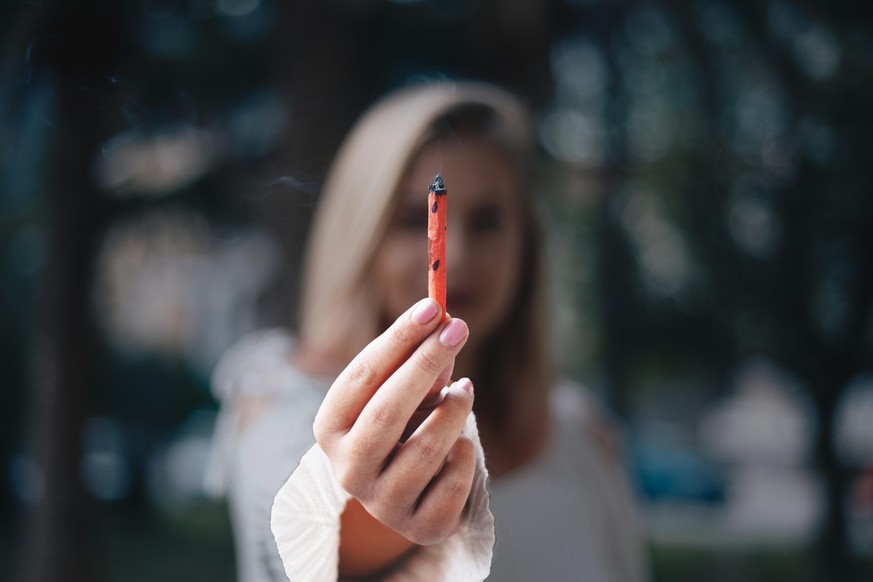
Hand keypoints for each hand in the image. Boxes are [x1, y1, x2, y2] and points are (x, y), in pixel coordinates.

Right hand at [313, 298, 476, 545]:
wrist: (406, 495)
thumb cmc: (401, 427)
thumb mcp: (402, 392)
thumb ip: (419, 361)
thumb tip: (445, 322)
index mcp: (331, 428)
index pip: (362, 376)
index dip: (398, 339)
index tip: (432, 306)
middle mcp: (347, 469)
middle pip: (387, 411)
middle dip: (426, 363)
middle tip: (458, 327)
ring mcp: (381, 503)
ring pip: (425, 448)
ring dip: (454, 410)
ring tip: (465, 390)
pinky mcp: (419, 527)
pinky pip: (453, 482)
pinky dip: (465, 453)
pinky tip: (462, 443)